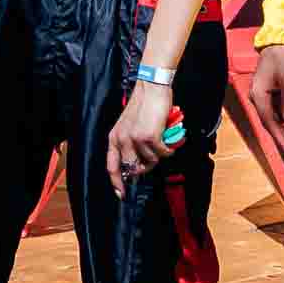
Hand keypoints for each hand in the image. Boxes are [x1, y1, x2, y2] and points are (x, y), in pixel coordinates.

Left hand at [107, 79, 177, 198]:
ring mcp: (135, 139)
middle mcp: (122, 140)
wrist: (151, 88)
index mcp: (114, 137)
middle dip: (147, 166)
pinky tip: (171, 140)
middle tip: (157, 156)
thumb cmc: (144, 104)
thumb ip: (130, 142)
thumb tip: (139, 162)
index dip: (116, 182)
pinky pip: (162, 153)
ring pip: (151, 161)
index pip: (112, 166)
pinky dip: (169, 149)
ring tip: (165, 142)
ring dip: (161, 155)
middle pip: (134, 167)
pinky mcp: (149, 137)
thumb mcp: (130, 125)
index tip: (121, 194)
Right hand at [250, 43, 283, 154]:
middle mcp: (259, 98)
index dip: (278, 135)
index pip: (268, 120)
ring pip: (274, 118)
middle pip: (270, 122)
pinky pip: (277, 110)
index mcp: (259, 95)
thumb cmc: (282, 58)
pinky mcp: (271, 94)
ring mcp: (264, 96)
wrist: (278, 44)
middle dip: (283, 135)